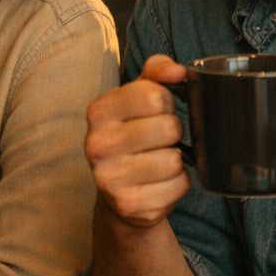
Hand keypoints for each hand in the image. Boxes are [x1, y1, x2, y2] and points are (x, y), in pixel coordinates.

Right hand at [84, 54, 190, 228]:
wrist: (117, 192)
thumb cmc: (132, 135)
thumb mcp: (137, 97)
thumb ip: (156, 73)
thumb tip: (177, 70)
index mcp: (99, 112)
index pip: (154, 96)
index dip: (165, 103)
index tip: (156, 112)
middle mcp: (97, 145)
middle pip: (168, 127)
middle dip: (173, 133)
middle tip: (158, 140)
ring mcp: (110, 178)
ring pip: (175, 160)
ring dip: (176, 160)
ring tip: (158, 161)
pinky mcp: (129, 205)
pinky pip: (178, 186)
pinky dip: (177, 183)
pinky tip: (159, 182)